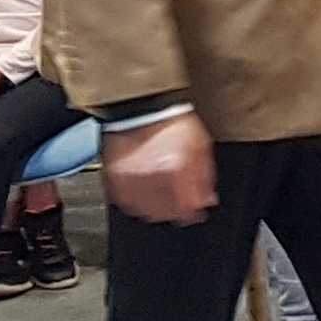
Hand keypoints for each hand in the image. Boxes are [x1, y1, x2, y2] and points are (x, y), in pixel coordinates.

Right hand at [99, 112, 219, 225]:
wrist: (142, 107)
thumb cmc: (171, 123)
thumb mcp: (199, 146)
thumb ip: (205, 176)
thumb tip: (207, 200)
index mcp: (174, 168)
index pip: (187, 207)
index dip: (194, 212)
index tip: (195, 211)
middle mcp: (151, 176)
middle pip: (167, 213)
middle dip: (176, 211)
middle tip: (179, 202)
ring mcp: (130, 179)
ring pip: (145, 211)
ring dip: (156, 209)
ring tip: (162, 195)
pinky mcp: (114, 179)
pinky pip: (125, 202)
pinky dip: (136, 202)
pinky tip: (144, 192)